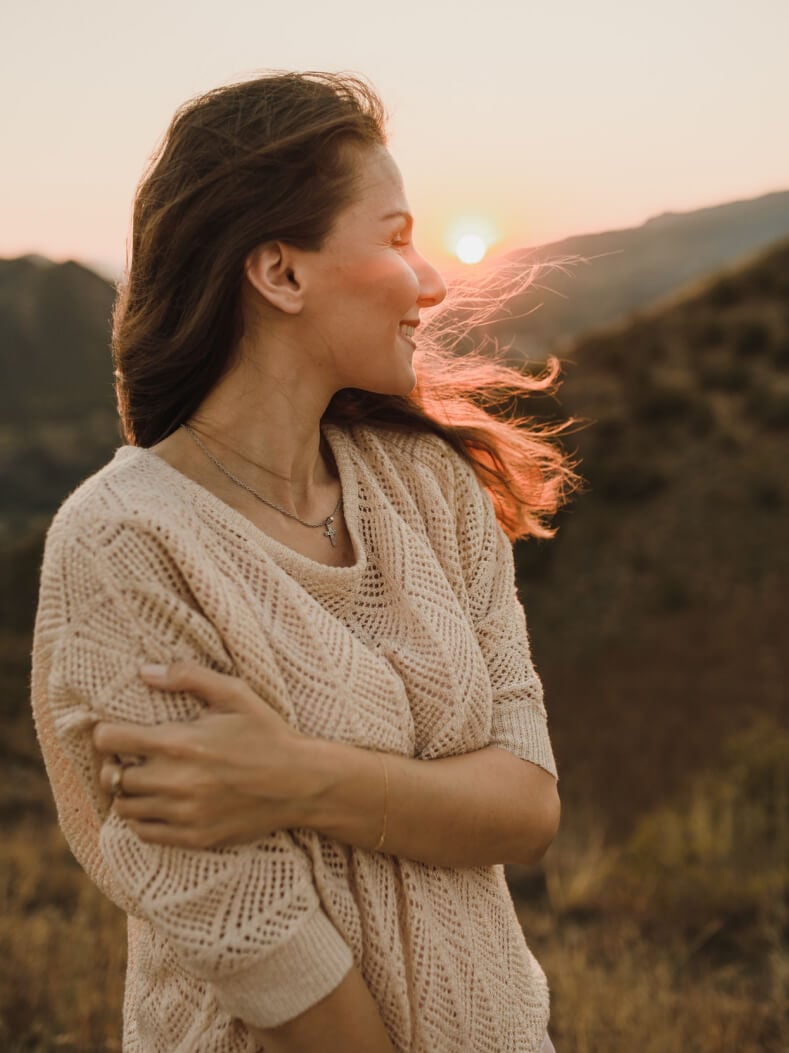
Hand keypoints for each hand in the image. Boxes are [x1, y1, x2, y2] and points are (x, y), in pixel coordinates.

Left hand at [93, 662, 316, 848]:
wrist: (301, 783)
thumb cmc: (268, 733)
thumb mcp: (235, 694)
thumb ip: (189, 676)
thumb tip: (145, 671)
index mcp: (180, 743)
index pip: (110, 741)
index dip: (107, 733)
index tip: (116, 732)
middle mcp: (176, 782)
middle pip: (114, 777)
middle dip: (117, 764)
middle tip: (131, 757)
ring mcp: (184, 814)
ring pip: (125, 808)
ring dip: (127, 793)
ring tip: (144, 780)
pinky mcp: (194, 837)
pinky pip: (145, 833)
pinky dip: (142, 819)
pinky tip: (157, 804)